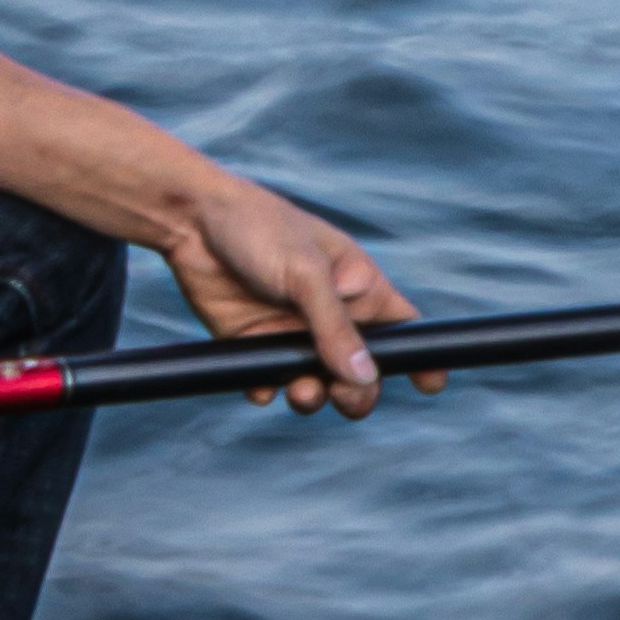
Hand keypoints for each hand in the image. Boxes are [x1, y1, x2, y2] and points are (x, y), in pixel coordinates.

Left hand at [161, 165, 432, 416]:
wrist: (189, 221)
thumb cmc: (259, 229)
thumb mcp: (305, 275)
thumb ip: (335, 328)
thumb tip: (367, 379)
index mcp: (358, 287)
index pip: (404, 328)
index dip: (422, 356)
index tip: (430, 384)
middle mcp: (330, 316)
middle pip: (362, 374)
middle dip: (357, 394)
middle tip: (340, 394)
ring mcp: (291, 332)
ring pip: (316, 386)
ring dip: (312, 398)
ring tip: (296, 390)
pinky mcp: (252, 344)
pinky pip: (269, 384)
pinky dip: (267, 391)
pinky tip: (259, 382)